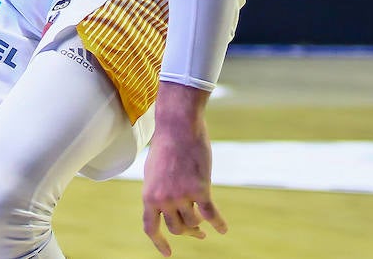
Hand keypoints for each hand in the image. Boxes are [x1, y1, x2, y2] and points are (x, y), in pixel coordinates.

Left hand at [142, 93, 225, 255]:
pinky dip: (219, 224)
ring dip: (201, 224)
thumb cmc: (166, 146)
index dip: (159, 242)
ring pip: (194, 223)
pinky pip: (211, 216)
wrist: (177, 127)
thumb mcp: (153, 172)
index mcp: (148, 194)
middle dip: (188, 233)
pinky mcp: (200, 190)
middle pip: (177, 229)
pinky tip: (223, 228)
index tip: (169, 254)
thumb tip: (165, 210)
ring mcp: (182, 195)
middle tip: (198, 234)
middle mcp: (163, 199)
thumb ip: (158, 192)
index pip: (150, 227)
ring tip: (205, 221)